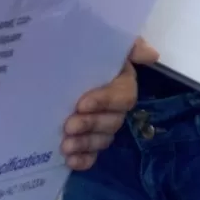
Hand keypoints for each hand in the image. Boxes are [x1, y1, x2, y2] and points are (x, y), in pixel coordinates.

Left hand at [60, 38, 157, 171]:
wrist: (48, 59)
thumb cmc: (78, 46)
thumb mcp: (100, 37)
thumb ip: (126, 44)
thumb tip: (151, 55)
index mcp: (120, 80)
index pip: (122, 95)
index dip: (104, 101)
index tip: (82, 104)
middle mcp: (114, 105)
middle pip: (112, 121)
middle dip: (91, 125)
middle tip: (69, 126)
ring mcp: (102, 123)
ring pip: (103, 139)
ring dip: (86, 144)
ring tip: (66, 146)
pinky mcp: (88, 138)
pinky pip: (93, 153)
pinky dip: (84, 160)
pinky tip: (71, 162)